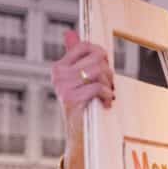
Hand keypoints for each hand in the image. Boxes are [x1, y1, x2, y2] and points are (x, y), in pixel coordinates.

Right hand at [50, 30, 114, 168]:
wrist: (80, 134)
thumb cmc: (83, 105)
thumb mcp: (79, 79)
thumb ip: (75, 56)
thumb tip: (70, 33)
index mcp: (59, 67)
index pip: (86, 46)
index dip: (101, 55)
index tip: (103, 67)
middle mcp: (58, 75)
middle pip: (96, 58)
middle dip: (108, 72)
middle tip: (108, 86)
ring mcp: (63, 87)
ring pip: (99, 72)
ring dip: (109, 85)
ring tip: (107, 95)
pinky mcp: (71, 99)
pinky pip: (98, 87)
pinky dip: (107, 96)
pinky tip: (106, 103)